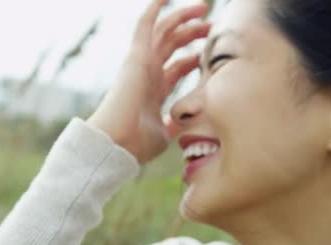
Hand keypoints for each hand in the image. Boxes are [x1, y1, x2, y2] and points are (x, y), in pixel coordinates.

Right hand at [87, 0, 209, 163]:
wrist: (117, 143)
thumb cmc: (137, 144)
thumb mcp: (167, 133)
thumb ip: (177, 123)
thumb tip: (189, 121)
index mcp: (155, 91)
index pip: (178, 67)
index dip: (195, 58)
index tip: (212, 54)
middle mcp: (148, 74)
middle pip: (174, 46)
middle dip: (193, 34)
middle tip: (212, 25)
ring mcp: (142, 64)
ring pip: (165, 32)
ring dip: (183, 18)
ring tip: (203, 8)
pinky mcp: (135, 56)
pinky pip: (144, 26)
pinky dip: (153, 9)